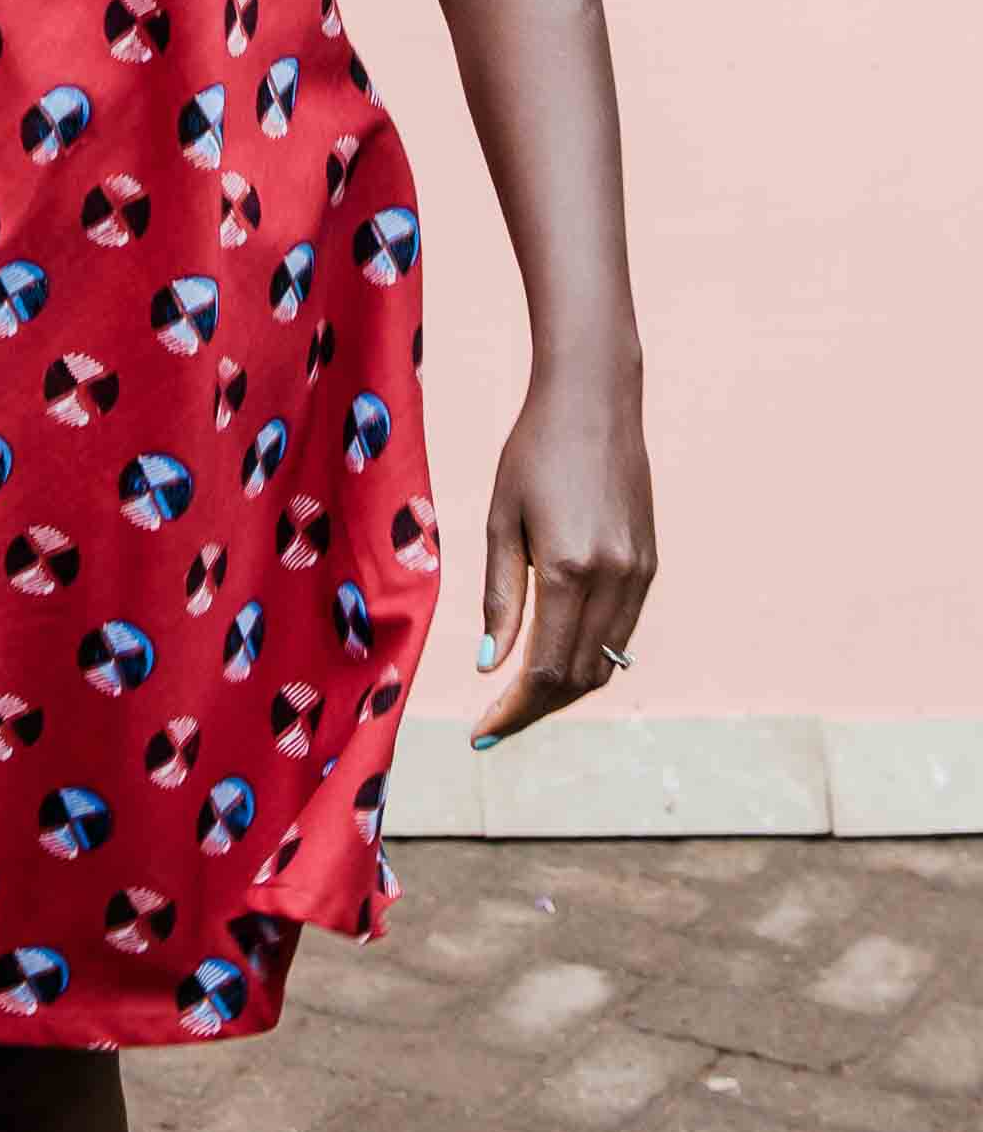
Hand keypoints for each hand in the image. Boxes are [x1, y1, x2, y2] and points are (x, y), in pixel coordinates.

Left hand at [472, 348, 655, 747]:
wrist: (595, 400)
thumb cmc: (534, 451)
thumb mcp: (502, 520)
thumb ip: (499, 596)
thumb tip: (490, 664)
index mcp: (569, 569)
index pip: (544, 670)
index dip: (512, 709)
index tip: (481, 731)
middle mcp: (614, 579)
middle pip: (578, 677)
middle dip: (535, 708)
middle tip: (494, 720)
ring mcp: (639, 574)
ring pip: (605, 662)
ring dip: (563, 689)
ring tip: (519, 695)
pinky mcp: (649, 563)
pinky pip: (620, 632)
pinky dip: (588, 656)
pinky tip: (555, 653)